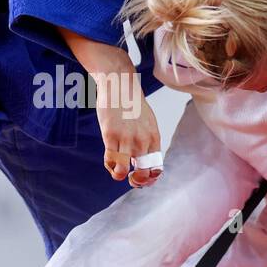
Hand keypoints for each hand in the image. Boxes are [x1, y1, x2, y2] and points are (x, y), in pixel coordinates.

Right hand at [51, 25, 164, 187]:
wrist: (120, 84)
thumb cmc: (131, 104)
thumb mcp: (147, 122)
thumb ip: (147, 140)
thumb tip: (142, 158)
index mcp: (154, 138)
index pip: (157, 167)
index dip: (150, 179)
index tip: (142, 179)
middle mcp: (143, 141)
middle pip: (143, 173)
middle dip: (137, 182)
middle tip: (130, 179)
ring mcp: (126, 139)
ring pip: (124, 171)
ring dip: (119, 175)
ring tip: (116, 170)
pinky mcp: (111, 136)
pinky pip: (110, 160)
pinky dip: (109, 166)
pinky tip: (109, 161)